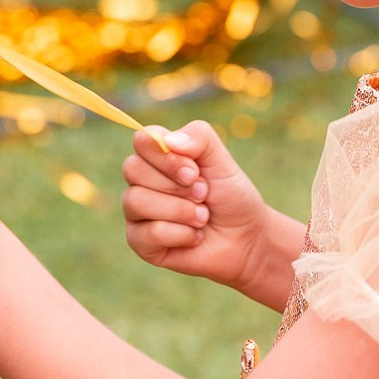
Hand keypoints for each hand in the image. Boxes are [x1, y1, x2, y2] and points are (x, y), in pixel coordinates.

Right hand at [122, 121, 275, 288]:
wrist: (244, 239)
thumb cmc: (230, 196)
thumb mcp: (222, 159)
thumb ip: (199, 136)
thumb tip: (167, 141)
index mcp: (157, 155)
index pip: (142, 141)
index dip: (167, 157)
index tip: (195, 171)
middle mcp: (140, 180)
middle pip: (133, 169)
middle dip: (177, 186)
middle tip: (203, 195)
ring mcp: (136, 212)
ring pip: (136, 201)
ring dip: (181, 211)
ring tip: (202, 218)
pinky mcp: (140, 242)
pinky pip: (149, 233)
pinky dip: (181, 234)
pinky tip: (194, 236)